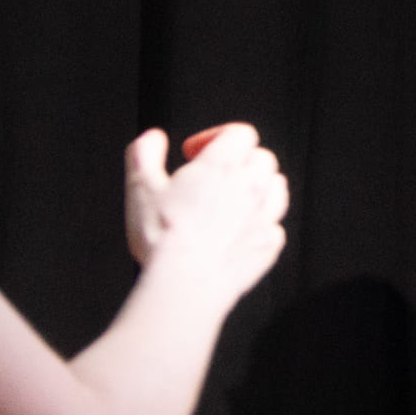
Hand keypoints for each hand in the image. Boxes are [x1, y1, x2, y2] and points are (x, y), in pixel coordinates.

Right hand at [126, 123, 286, 305]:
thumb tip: (153, 137)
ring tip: (230, 202)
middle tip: (212, 179)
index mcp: (221, 165)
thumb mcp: (139, 187)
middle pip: (261, 158)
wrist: (185, 281)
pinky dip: (259, 224)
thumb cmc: (162, 235)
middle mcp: (251, 185)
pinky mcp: (269, 244)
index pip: (239, 133)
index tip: (194, 153)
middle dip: (239, 162)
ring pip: (276, 187)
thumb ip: (144, 154)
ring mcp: (265, 215)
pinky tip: (236, 233)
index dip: (216, 137)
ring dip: (257, 188)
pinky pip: (274, 225)